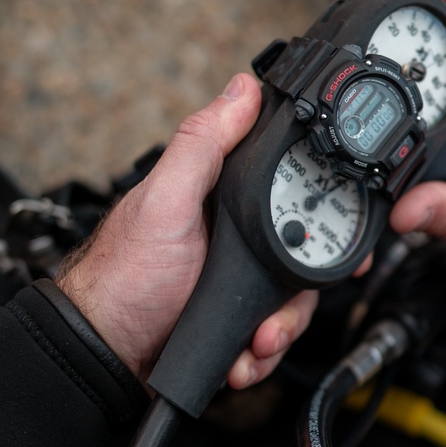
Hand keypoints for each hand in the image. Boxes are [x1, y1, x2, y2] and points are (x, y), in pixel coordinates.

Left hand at [57, 74, 317, 387]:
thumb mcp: (166, 202)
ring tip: (257, 342)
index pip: (294, 189)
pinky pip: (274, 335)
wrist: (106, 354)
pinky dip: (264, 353)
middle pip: (306, 253)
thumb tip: (241, 89)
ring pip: (294, 302)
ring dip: (282, 330)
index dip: (325, 210)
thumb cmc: (123, 278)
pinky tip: (243, 357)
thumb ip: (203, 144)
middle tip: (276, 313)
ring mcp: (238, 280)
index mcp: (223, 197)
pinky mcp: (236, 318)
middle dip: (297, 295)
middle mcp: (236, 237)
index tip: (339, 232)